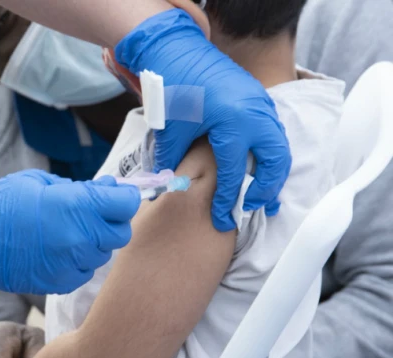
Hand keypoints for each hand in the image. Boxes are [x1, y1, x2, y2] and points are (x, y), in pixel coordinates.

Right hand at [0, 169, 139, 303]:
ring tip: (68, 232)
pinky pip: (85, 271)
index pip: (126, 203)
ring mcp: (72, 264)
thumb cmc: (1, 203)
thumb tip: (105, 190)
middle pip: (121, 233)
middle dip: (112, 221)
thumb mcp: (41, 183)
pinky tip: (58, 250)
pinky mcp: (61, 282)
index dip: (123, 197)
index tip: (116, 194)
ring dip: (94, 242)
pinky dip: (78, 261)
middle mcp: (80, 237)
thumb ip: (79, 189)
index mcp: (76, 206)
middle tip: (93, 213)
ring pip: (104, 254)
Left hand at [115, 9, 291, 230]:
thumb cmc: (175, 88)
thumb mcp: (172, 128)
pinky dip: (270, 155)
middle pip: (275, 162)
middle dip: (267, 189)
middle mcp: (256, 115)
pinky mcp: (261, 101)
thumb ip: (171, 161)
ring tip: (262, 197)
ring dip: (273, 173)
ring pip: (280, 148)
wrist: (181, 51)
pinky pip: (274, 134)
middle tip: (253, 208)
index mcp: (233, 123)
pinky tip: (259, 168)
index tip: (223, 220)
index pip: (235, 173)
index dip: (228, 200)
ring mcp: (262, 107)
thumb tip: (163, 190)